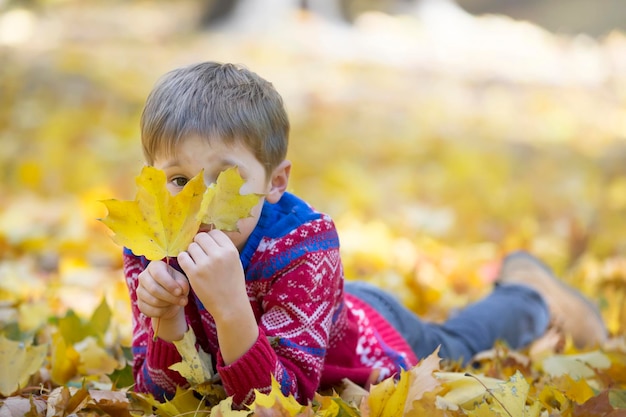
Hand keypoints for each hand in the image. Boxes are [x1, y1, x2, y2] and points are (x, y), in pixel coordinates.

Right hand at [137, 260, 189, 320]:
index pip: (158, 273)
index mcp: (155, 266)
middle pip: (154, 288)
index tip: (180, 292)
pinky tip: (169, 308)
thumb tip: (180, 289)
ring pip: (153, 300)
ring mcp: (140, 290)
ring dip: (168, 304)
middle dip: (170, 297)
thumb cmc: (177, 285)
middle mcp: (143, 276)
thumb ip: (182, 284)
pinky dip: (163, 311)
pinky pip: (150, 310)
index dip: (169, 284)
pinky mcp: (140, 304)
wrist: (171, 299)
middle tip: (183, 301)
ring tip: (177, 303)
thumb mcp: (182, 282)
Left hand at [178, 230, 258, 363]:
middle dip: (198, 244)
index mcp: (231, 251)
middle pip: (201, 237)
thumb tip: (208, 234)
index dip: (209, 238)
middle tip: (200, 254)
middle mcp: (219, 255)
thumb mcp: (235, 262)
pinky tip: (189, 266)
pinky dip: (184, 260)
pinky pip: (183, 257)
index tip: (207, 246)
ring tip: (196, 262)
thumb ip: (224, 249)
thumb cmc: (232, 284)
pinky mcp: (194, 274)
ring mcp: (206, 264)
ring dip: (191, 252)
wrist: (230, 306)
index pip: (214, 232)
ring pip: (191, 246)